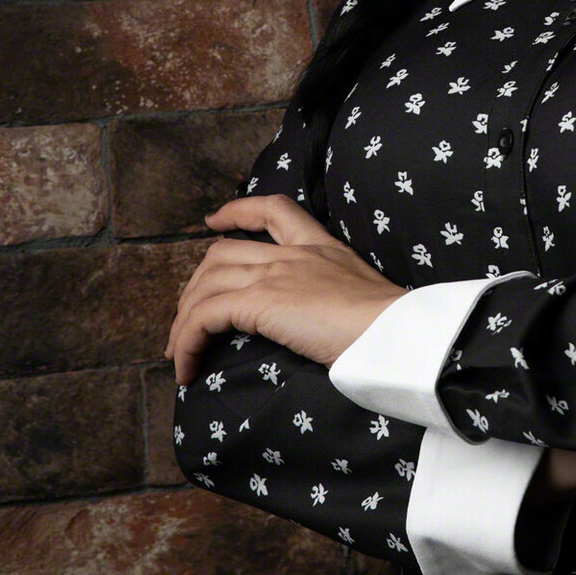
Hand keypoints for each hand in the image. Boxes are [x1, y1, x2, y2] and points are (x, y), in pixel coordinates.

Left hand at [163, 194, 406, 388]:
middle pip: (222, 252)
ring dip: (183, 319)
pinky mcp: (259, 302)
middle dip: (196, 284)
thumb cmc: (392, 323)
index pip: (275, 208)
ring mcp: (274, 275)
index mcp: (321, 246)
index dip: (238, 210)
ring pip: (206, 284)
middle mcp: (292, 254)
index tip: (214, 220)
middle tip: (189, 316)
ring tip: (179, 351)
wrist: (396, 329)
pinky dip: (186, 340)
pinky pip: (203, 317)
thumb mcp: (365, 295)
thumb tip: (323, 324)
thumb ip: (339, 297)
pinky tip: (186, 366)